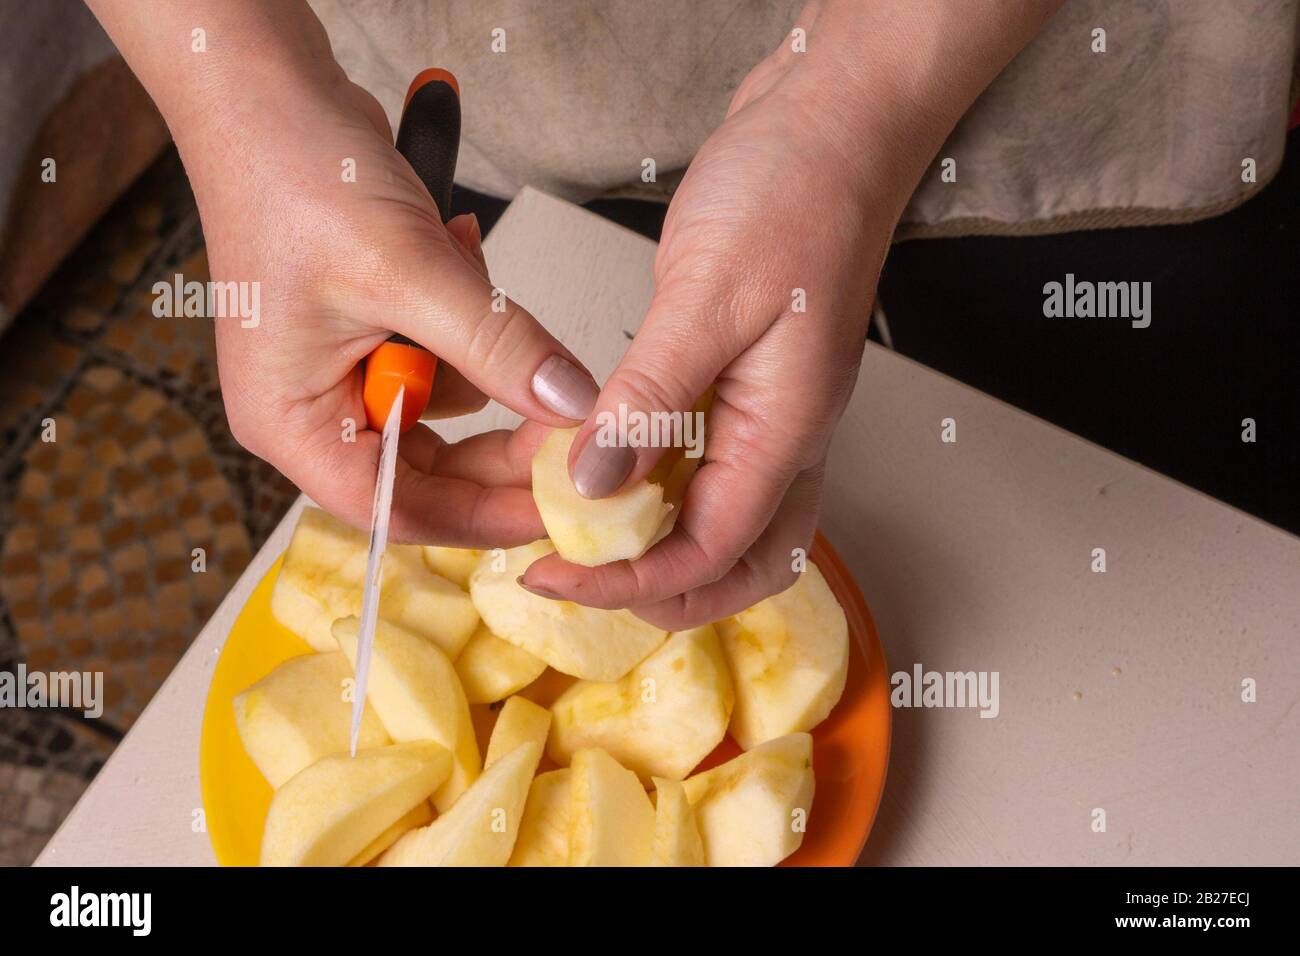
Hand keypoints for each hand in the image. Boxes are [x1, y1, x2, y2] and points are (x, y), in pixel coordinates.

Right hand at [178, 58, 598, 545]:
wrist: (267, 90)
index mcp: (292, 423)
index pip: (398, 507)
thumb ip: (498, 346)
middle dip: (501, 435)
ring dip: (484, 353)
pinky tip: (458, 250)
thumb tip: (571, 405)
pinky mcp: (370, 331)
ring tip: (472, 273)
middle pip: (429, 466)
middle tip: (571, 418)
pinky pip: (443, 352)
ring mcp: (340, 371)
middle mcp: (311, 410)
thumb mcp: (409, 272)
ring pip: (447, 404)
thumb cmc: (295, 176)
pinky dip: (469, 315)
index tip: (559, 507)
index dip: (484, 516)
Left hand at [520, 38, 909, 626]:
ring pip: (720, 525)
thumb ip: (652, 396)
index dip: (629, 580)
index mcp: (787, 430)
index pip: (712, 552)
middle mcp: (785, 437)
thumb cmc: (794, 190)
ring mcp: (767, 415)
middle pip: (734, 566)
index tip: (555, 574)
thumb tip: (596, 483)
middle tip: (572, 576)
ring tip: (578, 534)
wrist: (831, 125)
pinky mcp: (742, 386)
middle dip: (653, 590)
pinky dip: (650, 484)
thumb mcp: (708, 294)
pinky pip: (700, 465)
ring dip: (654, 547)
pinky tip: (597, 461)